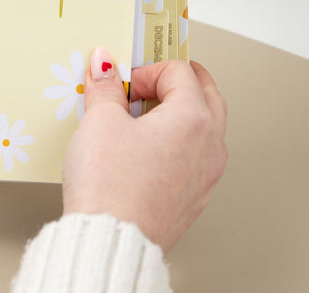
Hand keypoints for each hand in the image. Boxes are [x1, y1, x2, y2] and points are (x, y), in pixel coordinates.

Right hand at [62, 51, 227, 252]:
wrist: (110, 242)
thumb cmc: (110, 186)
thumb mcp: (100, 121)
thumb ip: (105, 87)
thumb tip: (105, 66)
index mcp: (192, 119)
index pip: (178, 72)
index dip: (147, 69)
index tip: (123, 81)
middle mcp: (208, 146)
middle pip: (206, 94)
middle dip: (178, 81)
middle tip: (152, 78)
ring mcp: (205, 175)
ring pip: (206, 128)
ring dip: (181, 111)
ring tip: (147, 113)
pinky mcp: (194, 199)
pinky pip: (195, 157)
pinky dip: (178, 142)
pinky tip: (148, 147)